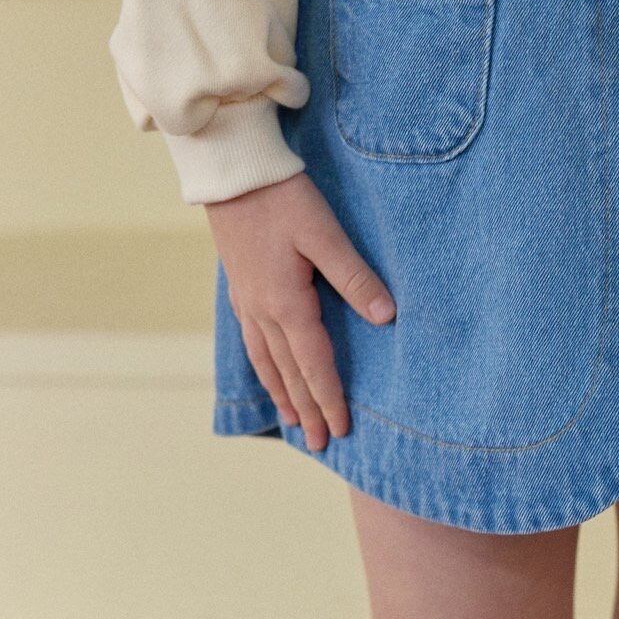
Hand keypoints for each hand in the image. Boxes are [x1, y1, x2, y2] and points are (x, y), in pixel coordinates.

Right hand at [206, 171, 395, 451]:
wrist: (232, 175)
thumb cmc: (283, 199)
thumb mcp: (325, 234)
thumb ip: (355, 276)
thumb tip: (385, 316)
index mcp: (286, 304)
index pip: (314, 364)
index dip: (330, 398)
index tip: (342, 429)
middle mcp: (262, 312)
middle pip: (288, 373)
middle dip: (306, 409)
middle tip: (320, 443)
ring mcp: (247, 302)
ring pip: (265, 361)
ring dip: (282, 393)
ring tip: (292, 421)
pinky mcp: (240, 288)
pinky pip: (252, 342)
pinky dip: (263, 367)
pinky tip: (268, 370)